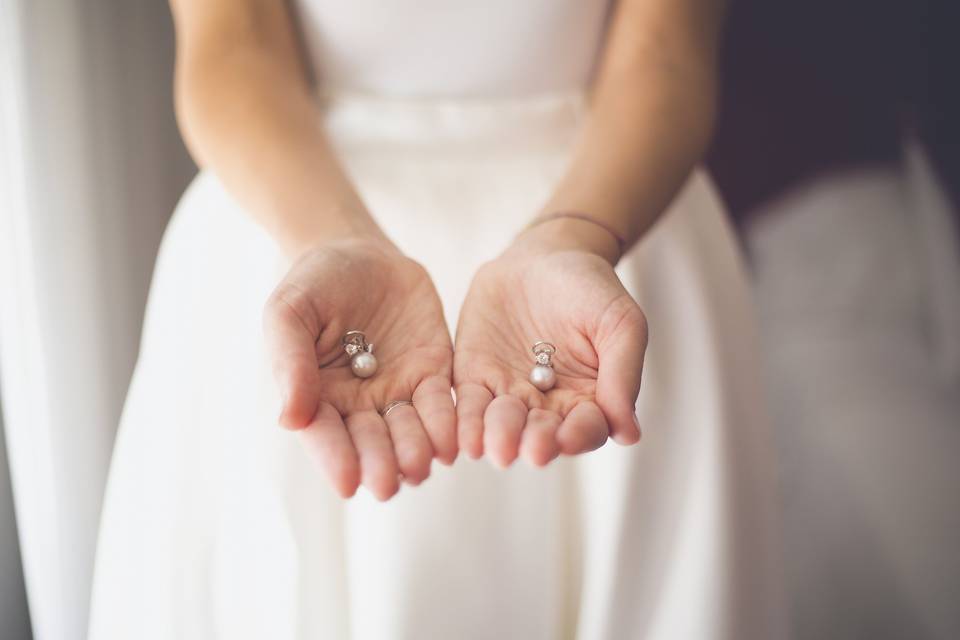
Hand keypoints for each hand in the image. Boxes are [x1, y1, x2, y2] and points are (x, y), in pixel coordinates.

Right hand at [264, 238, 455, 499]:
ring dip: (415, 451)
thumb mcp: (290, 311)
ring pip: (409, 432)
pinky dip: (446, 424)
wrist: (360, 252)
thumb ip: (290, 360)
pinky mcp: (433, 375)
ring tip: (419, 466)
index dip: (335, 460)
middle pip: (371, 443)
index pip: (325, 435)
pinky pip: (442, 405)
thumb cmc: (314, 283)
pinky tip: (451, 442)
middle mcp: (359, 406)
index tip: (348, 484)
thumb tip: (289, 419)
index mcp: (317, 397)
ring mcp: (398, 393)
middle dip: (379, 464)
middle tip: (387, 484)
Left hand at [453, 222, 646, 466]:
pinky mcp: (474, 379)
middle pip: (542, 436)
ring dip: (500, 438)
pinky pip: (469, 406)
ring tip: (497, 447)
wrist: (543, 255)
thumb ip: (622, 374)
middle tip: (532, 450)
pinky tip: (463, 439)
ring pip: (503, 427)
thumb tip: (629, 434)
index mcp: (589, 400)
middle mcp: (548, 407)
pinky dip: (465, 423)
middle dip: (535, 444)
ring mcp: (509, 395)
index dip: (577, 436)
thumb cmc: (590, 289)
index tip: (567, 438)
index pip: (586, 429)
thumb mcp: (619, 323)